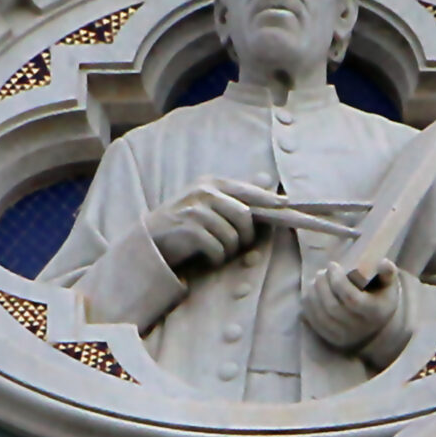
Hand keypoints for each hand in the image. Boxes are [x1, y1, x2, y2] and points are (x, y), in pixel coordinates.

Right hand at [144, 176, 284, 267]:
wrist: (149, 239)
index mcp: (211, 183)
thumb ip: (234, 193)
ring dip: (229, 249)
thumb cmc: (183, 221)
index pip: (247, 190)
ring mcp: (195, 210)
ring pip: (232, 235)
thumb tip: (267, 179)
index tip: (285, 204)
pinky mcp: (188, 229)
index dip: (268, 199)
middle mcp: (204, 192)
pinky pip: (217, 248)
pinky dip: (217, 257)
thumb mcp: (206, 201)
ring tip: (218, 250)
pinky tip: (209, 257)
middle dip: (246, 235)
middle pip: (244, 215)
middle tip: (239, 244)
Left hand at [301, 259, 399, 348]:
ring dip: (313, 293)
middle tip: (321, 272)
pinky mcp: (330, 338)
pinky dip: (308, 304)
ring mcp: (343, 335)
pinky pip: (313, 321)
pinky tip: (311, 291)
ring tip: (316, 279)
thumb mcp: (389, 285)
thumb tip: (383, 262)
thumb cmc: (380, 297)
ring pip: (320, 314)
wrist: (376, 324)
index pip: (352, 299)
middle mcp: (358, 328)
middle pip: (332, 307)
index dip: (338, 281)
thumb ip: (388, 272)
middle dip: (322, 285)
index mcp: (374, 313)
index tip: (332, 265)